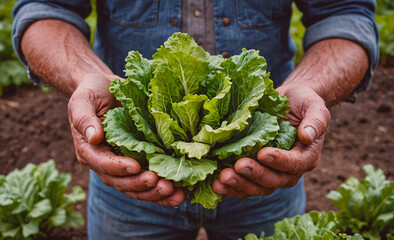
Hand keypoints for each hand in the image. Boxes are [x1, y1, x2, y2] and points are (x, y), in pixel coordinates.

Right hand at [67, 73, 184, 205]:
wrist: (104, 89)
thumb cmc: (91, 92)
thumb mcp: (82, 100)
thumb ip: (85, 118)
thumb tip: (94, 137)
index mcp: (89, 150)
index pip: (103, 164)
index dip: (119, 168)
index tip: (136, 166)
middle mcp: (105, 162)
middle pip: (122, 182)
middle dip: (142, 185)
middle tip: (161, 183)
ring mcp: (123, 164)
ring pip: (137, 188)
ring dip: (155, 194)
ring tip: (175, 193)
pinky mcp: (139, 162)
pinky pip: (148, 182)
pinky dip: (162, 191)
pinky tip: (180, 194)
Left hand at [212, 84, 329, 197]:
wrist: (288, 102)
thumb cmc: (303, 102)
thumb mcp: (314, 106)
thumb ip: (316, 121)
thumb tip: (307, 137)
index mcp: (306, 156)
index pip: (294, 164)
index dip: (279, 161)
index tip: (262, 153)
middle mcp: (289, 170)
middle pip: (273, 181)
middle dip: (255, 175)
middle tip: (237, 166)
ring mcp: (270, 172)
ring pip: (257, 187)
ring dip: (239, 185)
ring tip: (222, 180)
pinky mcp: (255, 170)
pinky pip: (244, 184)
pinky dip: (230, 188)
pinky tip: (215, 185)